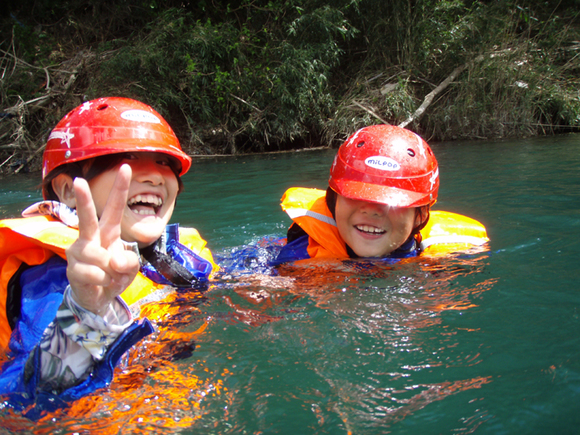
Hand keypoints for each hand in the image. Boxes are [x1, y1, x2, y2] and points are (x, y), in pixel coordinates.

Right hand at [65, 164, 139, 315]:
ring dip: (111, 271)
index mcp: (109, 231)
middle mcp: (91, 238)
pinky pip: (96, 274)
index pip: (115, 208)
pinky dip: (105, 282)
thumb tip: (114, 259)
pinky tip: (100, 283)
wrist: (99, 299)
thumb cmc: (115, 275)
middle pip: (88, 217)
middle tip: (80, 181)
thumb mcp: (131, 268)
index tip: (125, 167)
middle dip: (83, 200)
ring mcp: (79, 252)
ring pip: (100, 257)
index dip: (120, 188)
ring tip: (109, 276)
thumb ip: (130, 261)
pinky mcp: (72, 269)